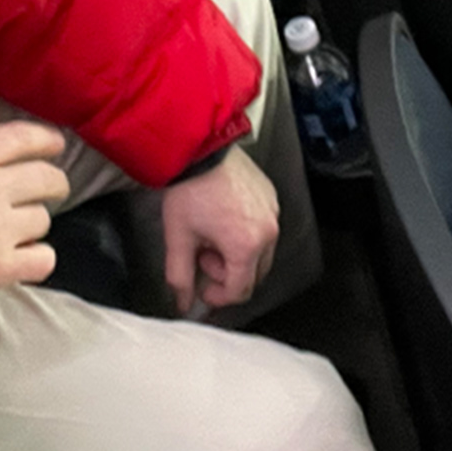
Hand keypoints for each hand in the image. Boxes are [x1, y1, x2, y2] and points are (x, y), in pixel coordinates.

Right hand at [0, 121, 70, 309]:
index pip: (22, 137)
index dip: (46, 140)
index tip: (56, 145)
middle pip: (45, 178)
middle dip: (55, 184)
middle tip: (54, 190)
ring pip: (43, 219)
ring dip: (33, 227)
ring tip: (13, 234)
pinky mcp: (0, 268)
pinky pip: (44, 258)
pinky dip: (37, 260)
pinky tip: (22, 261)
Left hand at [159, 146, 278, 314]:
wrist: (201, 147)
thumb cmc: (190, 189)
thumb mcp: (178, 238)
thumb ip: (180, 277)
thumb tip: (184, 302)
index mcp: (246, 246)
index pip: (240, 290)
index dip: (218, 295)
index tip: (202, 287)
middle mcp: (267, 231)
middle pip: (254, 274)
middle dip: (227, 273)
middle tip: (203, 254)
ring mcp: (272, 212)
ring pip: (261, 252)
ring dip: (238, 254)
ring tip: (212, 234)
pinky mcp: (271, 197)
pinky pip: (264, 228)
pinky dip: (247, 233)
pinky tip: (223, 219)